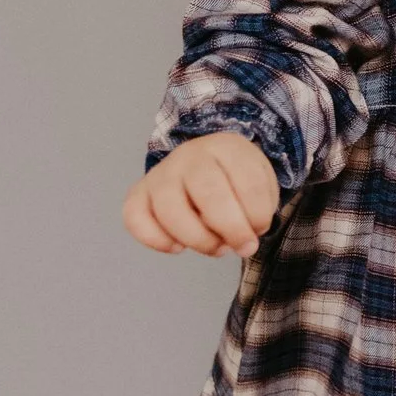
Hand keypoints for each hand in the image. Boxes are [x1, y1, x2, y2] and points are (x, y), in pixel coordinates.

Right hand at [124, 130, 279, 257]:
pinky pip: (136, 219)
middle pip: (208, 193)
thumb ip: (257, 209)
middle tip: (243, 247)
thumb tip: (242, 242)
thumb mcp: (258, 184)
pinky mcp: (138, 194)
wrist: (204, 162)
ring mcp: (160, 174)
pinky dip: (157, 241)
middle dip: (231, 229)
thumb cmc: (234, 178)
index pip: (248, 182)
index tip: (260, 228)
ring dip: (198, 240)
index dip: (258, 215)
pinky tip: (178, 246)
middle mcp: (189, 155)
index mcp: (226, 147)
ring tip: (216, 248)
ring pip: (170, 210)